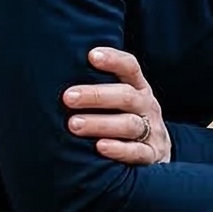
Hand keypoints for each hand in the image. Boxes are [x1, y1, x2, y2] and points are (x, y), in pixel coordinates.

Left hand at [64, 47, 170, 165]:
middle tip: (68, 97)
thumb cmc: (125, 122)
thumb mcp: (121, 102)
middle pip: (126, 96)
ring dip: (100, 123)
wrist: (157, 155)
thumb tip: (56, 76)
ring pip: (129, 124)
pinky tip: (100, 147)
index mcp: (138, 89)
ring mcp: (152, 132)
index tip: (92, 55)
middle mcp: (147, 107)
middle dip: (96, 96)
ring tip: (74, 125)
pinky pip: (137, 152)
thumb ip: (99, 90)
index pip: (130, 68)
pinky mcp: (152, 155)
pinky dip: (119, 149)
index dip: (113, 60)